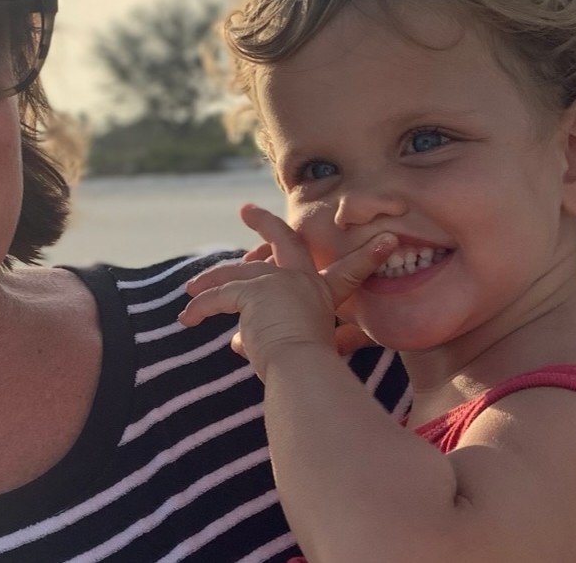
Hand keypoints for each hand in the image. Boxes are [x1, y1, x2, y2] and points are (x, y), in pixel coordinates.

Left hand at [179, 204, 394, 372]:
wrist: (304, 366)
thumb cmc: (313, 366)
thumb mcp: (302, 351)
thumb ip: (267, 341)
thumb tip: (234, 343)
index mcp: (323, 294)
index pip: (348, 270)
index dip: (371, 256)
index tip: (389, 242)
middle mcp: (300, 281)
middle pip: (283, 241)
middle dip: (264, 222)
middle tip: (246, 210)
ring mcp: (276, 281)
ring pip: (235, 272)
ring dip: (210, 279)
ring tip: (191, 288)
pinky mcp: (252, 290)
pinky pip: (218, 297)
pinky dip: (200, 308)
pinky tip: (186, 317)